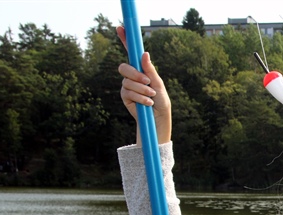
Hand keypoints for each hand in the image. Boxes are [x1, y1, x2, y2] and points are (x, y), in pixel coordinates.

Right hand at [117, 26, 171, 144]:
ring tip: (151, 96)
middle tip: (148, 82)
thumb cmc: (161, 100)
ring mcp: (127, 85)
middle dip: (135, 74)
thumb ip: (150, 70)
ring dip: (141, 89)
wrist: (158, 118)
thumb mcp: (158, 84)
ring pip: (127, 81)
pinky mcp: (124, 96)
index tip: (120, 28)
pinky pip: (127, 92)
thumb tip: (144, 53)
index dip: (125, 40)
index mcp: (141, 69)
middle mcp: (132, 75)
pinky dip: (139, 97)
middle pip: (123, 67)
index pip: (131, 52)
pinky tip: (147, 102)